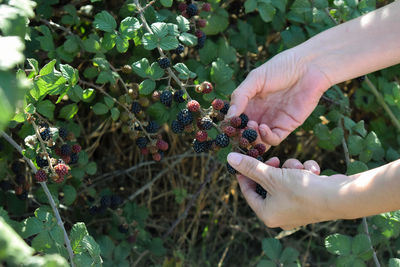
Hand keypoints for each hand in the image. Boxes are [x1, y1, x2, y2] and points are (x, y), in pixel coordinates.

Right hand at [227, 48, 331, 147]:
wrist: (308, 68)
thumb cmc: (281, 68)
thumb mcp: (255, 79)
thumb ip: (240, 96)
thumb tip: (229, 115)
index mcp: (248, 103)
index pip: (234, 120)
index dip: (229, 125)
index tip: (226, 125)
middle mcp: (258, 115)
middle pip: (244, 133)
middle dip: (239, 134)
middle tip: (238, 129)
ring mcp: (271, 122)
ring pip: (258, 140)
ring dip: (252, 139)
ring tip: (251, 127)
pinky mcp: (286, 127)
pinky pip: (273, 140)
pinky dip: (266, 138)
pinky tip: (262, 128)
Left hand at [227, 153, 349, 229]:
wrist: (339, 197)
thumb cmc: (302, 190)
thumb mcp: (272, 176)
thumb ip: (250, 167)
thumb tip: (230, 159)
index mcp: (267, 214)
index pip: (248, 192)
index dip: (246, 174)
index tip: (246, 159)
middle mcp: (280, 215)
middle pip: (267, 185)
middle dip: (273, 169)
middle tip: (274, 160)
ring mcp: (295, 209)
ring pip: (284, 180)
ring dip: (291, 168)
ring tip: (300, 168)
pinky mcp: (309, 200)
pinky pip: (299, 182)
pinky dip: (304, 173)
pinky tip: (313, 172)